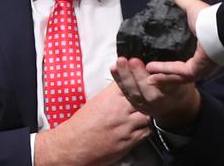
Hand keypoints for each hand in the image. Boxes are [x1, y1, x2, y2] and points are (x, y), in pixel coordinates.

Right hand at [34, 82, 149, 165]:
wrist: (73, 145)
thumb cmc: (83, 123)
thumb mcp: (97, 100)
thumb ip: (113, 91)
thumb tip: (125, 82)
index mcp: (110, 96)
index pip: (131, 81)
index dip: (138, 79)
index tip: (142, 77)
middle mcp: (119, 110)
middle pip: (143, 96)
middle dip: (147, 95)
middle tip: (150, 94)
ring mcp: (125, 126)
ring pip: (147, 114)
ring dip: (148, 113)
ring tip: (146, 112)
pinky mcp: (128, 141)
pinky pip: (145, 131)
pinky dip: (145, 128)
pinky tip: (141, 125)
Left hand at [111, 57, 200, 129]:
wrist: (174, 106)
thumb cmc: (178, 84)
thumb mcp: (182, 76)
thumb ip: (173, 70)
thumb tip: (164, 51)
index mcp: (174, 93)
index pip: (168, 86)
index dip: (159, 78)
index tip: (151, 67)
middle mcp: (159, 101)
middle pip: (148, 91)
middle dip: (138, 75)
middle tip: (132, 60)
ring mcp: (146, 105)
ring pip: (134, 93)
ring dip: (125, 77)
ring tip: (120, 61)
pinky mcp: (136, 104)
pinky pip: (126, 92)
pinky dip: (119, 80)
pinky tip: (114, 68)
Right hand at [145, 0, 217, 83]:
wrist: (218, 28)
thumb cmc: (207, 19)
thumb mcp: (191, 7)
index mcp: (200, 48)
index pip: (184, 57)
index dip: (171, 60)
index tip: (157, 59)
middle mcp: (201, 61)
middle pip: (180, 72)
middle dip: (164, 74)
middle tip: (148, 74)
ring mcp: (199, 68)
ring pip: (177, 76)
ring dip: (162, 76)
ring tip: (147, 77)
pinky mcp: (195, 71)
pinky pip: (177, 72)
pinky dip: (164, 71)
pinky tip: (151, 70)